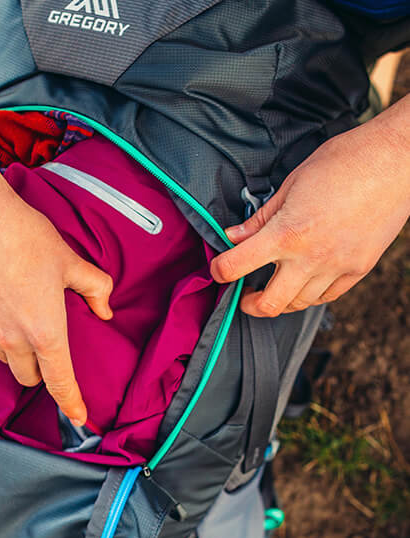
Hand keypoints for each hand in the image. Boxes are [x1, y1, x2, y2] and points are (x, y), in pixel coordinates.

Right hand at [0, 117, 112, 425]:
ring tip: (22, 318)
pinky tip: (1, 306)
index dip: (72, 404)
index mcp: (46, 330)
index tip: (80, 418)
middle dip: (42, 372)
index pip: (60, 381)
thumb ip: (95, 289)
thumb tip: (105, 311)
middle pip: (30, 378)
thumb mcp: (71, 261)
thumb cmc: (26, 236)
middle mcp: (14, 341)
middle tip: (48, 343)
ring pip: (6, 362)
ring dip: (18, 354)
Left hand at [211, 95, 409, 316]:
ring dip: (281, 299)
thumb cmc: (345, 162)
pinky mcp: (358, 269)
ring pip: (299, 303)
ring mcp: (337, 267)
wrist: (397, 159)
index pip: (238, 265)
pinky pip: (327, 297)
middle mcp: (311, 257)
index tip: (218, 270)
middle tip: (244, 295)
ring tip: (275, 284)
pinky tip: (303, 281)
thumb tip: (234, 236)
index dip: (220, 271)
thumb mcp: (292, 183)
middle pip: (269, 305)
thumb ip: (261, 217)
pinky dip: (309, 294)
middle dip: (249, 305)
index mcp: (287, 233)